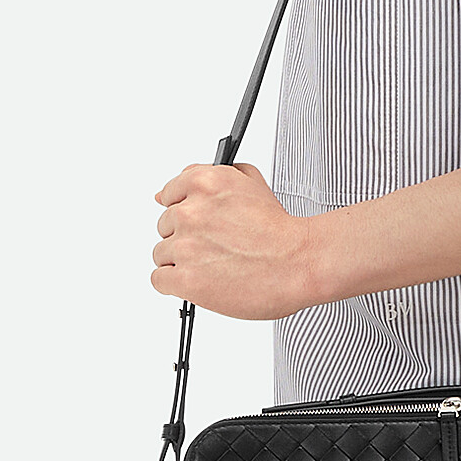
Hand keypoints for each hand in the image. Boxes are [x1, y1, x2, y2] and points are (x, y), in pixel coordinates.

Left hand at [150, 161, 312, 320]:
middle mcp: (190, 212)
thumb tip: (175, 185)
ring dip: (182, 263)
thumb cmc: (280, 231)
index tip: (199, 225)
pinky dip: (175, 284)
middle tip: (215, 249)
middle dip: (186, 238)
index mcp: (204, 182)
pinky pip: (159, 279)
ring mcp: (185, 246)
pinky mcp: (185, 279)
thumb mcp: (251, 183)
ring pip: (161, 254)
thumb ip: (211, 176)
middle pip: (165, 227)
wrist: (301, 263)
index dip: (186, 212)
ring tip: (213, 267)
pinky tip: (199, 282)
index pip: (169, 195)